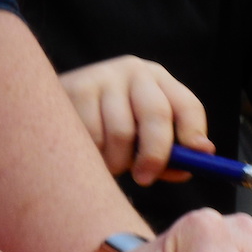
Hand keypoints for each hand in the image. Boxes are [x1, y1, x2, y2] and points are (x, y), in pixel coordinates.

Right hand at [59, 56, 215, 185]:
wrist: (56, 110)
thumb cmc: (112, 131)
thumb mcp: (144, 140)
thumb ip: (170, 156)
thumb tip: (191, 166)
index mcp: (162, 82)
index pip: (188, 105)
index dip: (194, 133)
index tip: (195, 158)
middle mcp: (136, 72)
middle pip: (157, 114)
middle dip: (155, 154)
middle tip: (145, 179)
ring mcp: (105, 75)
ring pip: (122, 132)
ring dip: (118, 161)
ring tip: (110, 164)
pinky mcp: (77, 87)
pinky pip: (93, 135)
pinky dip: (94, 154)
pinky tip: (89, 151)